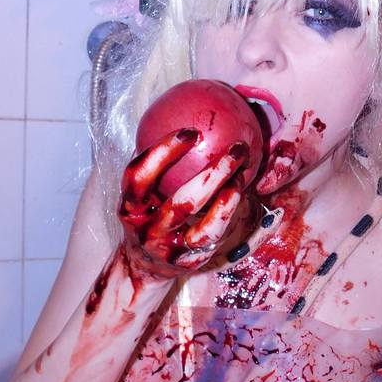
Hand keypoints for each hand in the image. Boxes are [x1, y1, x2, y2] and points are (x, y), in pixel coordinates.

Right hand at [119, 128, 250, 277]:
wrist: (144, 266)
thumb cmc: (148, 213)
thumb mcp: (141, 192)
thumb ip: (155, 163)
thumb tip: (179, 115)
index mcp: (130, 207)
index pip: (140, 176)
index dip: (162, 153)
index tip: (191, 131)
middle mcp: (147, 231)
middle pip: (182, 203)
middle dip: (213, 175)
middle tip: (237, 150)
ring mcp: (170, 251)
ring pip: (204, 230)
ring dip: (228, 203)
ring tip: (244, 177)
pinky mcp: (189, 265)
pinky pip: (217, 243)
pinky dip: (233, 221)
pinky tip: (251, 200)